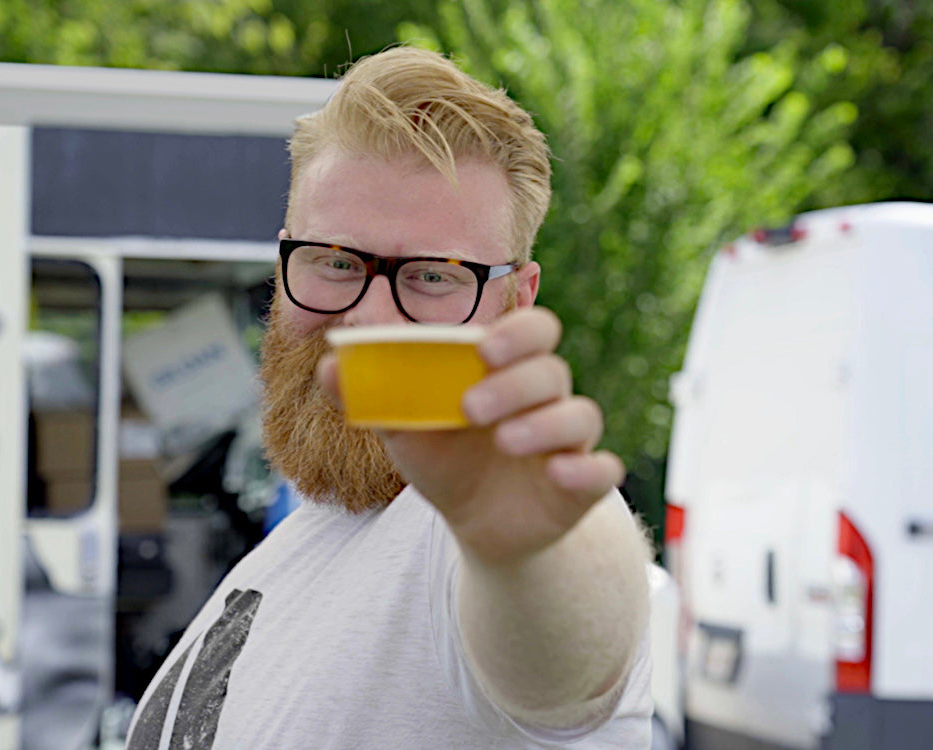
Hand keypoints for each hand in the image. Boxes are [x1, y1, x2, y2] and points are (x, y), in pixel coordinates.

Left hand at [317, 307, 624, 563]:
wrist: (474, 522)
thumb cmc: (444, 458)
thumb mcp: (404, 429)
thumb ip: (373, 395)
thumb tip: (330, 364)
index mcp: (505, 371)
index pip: (530, 329)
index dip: (516, 330)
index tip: (482, 346)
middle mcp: (543, 397)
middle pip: (552, 368)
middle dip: (518, 380)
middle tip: (472, 404)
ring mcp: (566, 440)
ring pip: (579, 414)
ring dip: (544, 423)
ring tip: (504, 441)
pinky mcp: (581, 483)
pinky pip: (602, 469)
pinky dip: (588, 470)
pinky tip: (558, 474)